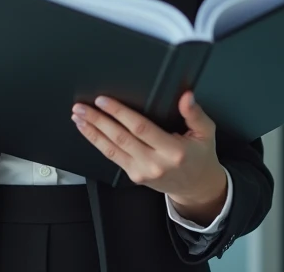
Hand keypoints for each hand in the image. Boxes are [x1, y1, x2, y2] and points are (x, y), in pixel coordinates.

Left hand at [72, 91, 228, 224]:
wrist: (196, 186)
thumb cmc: (199, 156)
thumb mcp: (206, 132)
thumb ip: (195, 113)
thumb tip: (186, 97)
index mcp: (173, 150)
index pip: (140, 128)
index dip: (119, 113)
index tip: (103, 101)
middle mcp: (155, 163)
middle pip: (120, 138)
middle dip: (98, 120)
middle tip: (81, 107)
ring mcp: (142, 172)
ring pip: (112, 150)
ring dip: (92, 132)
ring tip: (78, 117)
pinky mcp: (134, 176)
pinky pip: (113, 157)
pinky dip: (98, 143)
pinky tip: (89, 131)